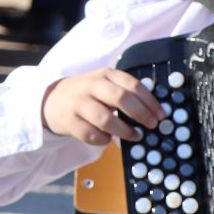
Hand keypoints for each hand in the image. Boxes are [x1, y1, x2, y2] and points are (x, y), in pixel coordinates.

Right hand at [41, 67, 164, 147]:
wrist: (52, 100)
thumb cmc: (87, 94)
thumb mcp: (104, 84)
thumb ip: (125, 92)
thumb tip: (153, 111)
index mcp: (105, 74)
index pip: (133, 84)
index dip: (150, 101)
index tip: (161, 114)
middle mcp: (92, 85)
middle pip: (121, 99)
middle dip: (141, 114)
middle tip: (152, 125)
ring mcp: (79, 103)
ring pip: (106, 119)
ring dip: (125, 131)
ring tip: (135, 136)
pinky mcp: (69, 121)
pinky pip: (91, 134)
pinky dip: (104, 140)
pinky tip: (109, 139)